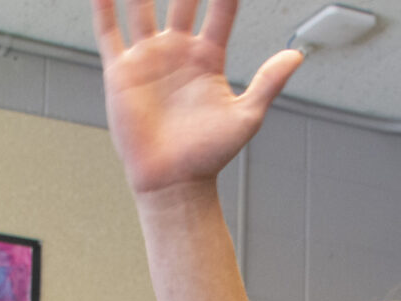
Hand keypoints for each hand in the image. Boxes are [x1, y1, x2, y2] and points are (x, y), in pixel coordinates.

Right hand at [93, 0, 303, 195]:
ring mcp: (149, 58)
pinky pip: (109, 32)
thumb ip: (269, 83)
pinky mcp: (121, 71)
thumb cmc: (209, 155)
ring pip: (143, 8)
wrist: (173, 182)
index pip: (220, 10)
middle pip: (183, 0)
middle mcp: (178, 51)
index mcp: (208, 57)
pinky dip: (104, 7)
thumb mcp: (246, 117)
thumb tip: (296, 55)